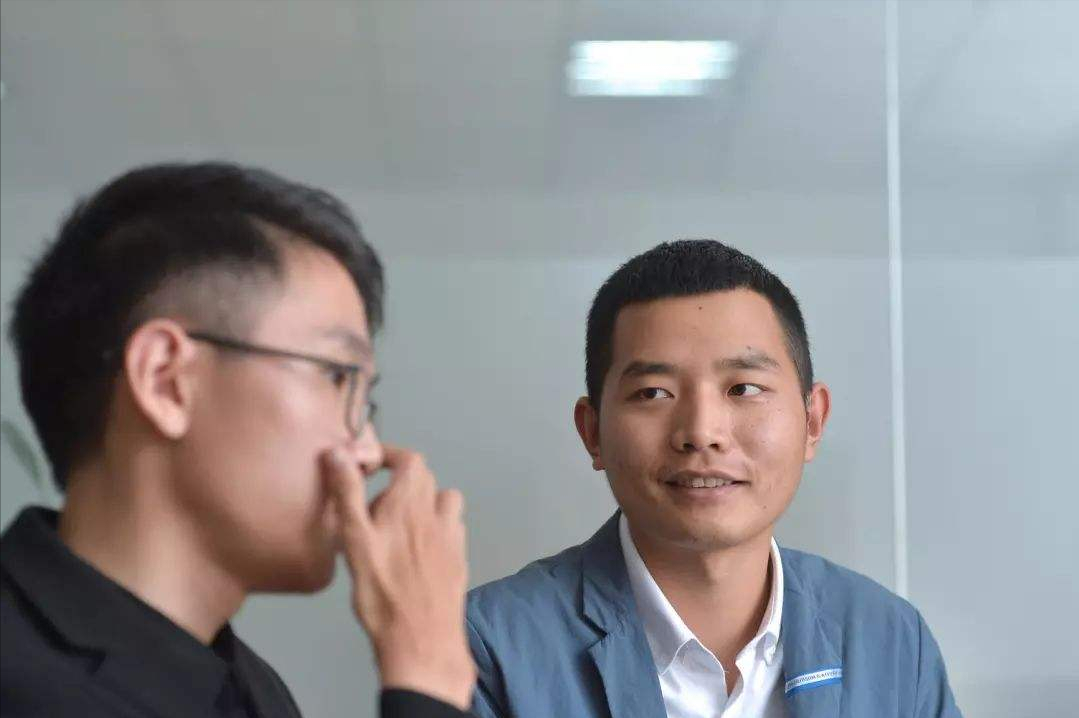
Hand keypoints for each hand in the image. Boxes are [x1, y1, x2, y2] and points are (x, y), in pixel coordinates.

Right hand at [322, 445, 474, 709]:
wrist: (422, 640)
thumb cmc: (383, 592)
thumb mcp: (355, 539)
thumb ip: (347, 492)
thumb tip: (338, 452)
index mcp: (410, 503)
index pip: (410, 459)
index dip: (391, 455)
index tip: (371, 464)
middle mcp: (436, 514)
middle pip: (427, 479)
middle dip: (402, 480)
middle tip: (375, 501)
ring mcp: (452, 537)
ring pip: (445, 502)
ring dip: (425, 502)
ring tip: (400, 523)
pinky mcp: (459, 561)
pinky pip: (452, 530)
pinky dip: (437, 528)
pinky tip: (420, 550)